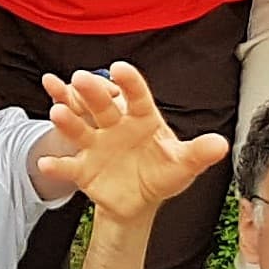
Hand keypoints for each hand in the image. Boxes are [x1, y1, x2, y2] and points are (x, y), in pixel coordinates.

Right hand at [42, 63, 229, 222]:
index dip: (129, 83)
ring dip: (68, 120)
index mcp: (142, 118)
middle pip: (102, 106)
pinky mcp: (83, 168)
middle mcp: (115, 125)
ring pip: (80, 129)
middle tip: (81, 78)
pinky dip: (57, 165)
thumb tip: (221, 145)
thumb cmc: (162, 173)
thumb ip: (198, 153)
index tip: (120, 68)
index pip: (136, 96)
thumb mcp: (183, 165)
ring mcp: (96, 145)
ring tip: (58, 112)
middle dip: (92, 92)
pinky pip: (68, 165)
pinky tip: (46, 163)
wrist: (139, 200)